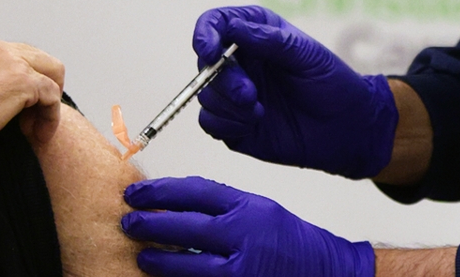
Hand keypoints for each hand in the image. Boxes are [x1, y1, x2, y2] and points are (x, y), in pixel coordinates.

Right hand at [0, 36, 64, 155]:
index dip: (6, 80)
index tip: (1, 106)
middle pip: (29, 55)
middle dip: (34, 83)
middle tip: (27, 115)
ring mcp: (6, 60)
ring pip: (49, 69)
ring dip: (46, 99)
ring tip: (36, 127)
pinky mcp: (22, 80)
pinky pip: (51, 94)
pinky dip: (50, 117)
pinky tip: (38, 136)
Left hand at [121, 176, 374, 276]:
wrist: (330, 274)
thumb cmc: (294, 244)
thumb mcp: (260, 210)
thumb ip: (220, 206)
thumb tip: (172, 204)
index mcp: (249, 209)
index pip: (194, 192)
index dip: (159, 191)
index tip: (137, 193)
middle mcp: (244, 238)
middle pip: (184, 227)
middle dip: (150, 224)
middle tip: (129, 222)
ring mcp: (241, 271)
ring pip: (186, 265)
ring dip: (159, 261)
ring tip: (143, 256)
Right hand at [194, 6, 396, 177]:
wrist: (348, 130)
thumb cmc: (333, 84)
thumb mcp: (307, 55)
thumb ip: (269, 39)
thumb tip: (232, 28)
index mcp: (255, 35)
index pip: (215, 24)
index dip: (205, 34)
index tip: (210, 50)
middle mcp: (240, 62)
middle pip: (205, 63)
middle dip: (223, 80)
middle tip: (249, 94)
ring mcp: (234, 95)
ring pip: (205, 95)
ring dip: (228, 105)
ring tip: (258, 111)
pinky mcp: (234, 125)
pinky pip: (209, 123)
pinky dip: (226, 124)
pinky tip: (254, 124)